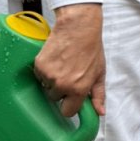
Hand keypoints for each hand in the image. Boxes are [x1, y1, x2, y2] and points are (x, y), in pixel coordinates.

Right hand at [34, 3, 105, 117]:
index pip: (67, 112)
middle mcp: (62, 85)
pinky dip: (45, 70)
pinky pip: (39, 75)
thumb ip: (98, 95)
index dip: (69, 105)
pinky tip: (56, 59)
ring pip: (46, 86)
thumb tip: (100, 112)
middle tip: (69, 74)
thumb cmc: (91, 49)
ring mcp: (49, 76)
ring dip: (52, 79)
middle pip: (55, 98)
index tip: (71, 98)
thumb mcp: (99, 73)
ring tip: (63, 65)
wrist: (78, 28)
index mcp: (78, 89)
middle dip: (61, 90)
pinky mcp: (40, 66)